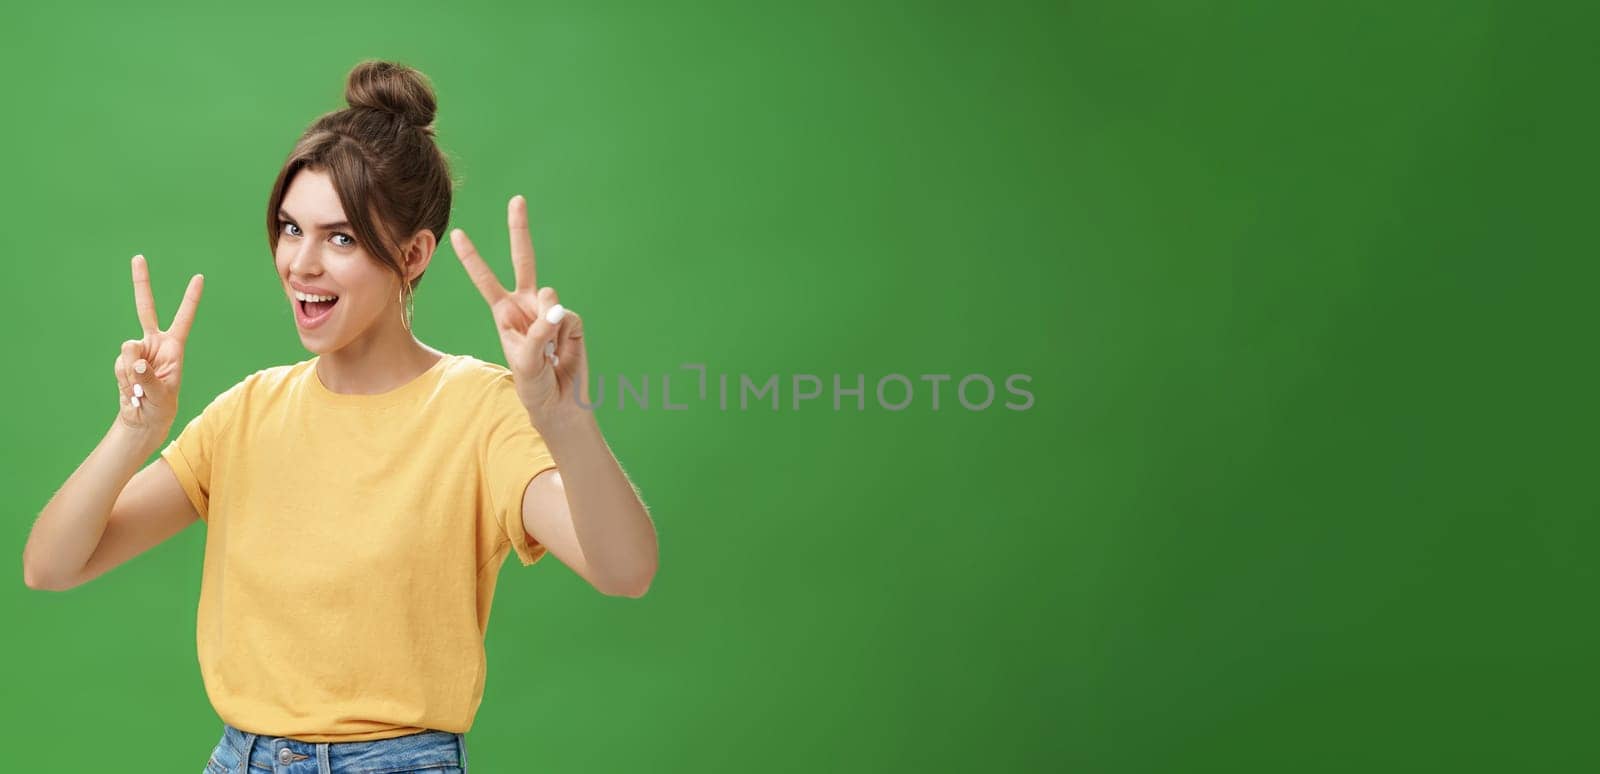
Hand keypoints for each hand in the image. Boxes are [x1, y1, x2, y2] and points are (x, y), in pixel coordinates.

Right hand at [115, 254, 203, 437]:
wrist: (142, 418)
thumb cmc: (160, 406)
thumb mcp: (161, 395)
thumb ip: (147, 377)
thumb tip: (134, 359)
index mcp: (173, 347)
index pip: (184, 318)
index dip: (190, 299)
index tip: (199, 277)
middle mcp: (154, 343)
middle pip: (145, 308)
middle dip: (141, 283)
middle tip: (138, 257)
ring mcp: (136, 350)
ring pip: (128, 350)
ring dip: (132, 373)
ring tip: (141, 389)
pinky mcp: (122, 360)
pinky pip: (119, 365)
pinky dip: (124, 379)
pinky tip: (131, 389)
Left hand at [450, 195, 589, 429]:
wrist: (560, 404)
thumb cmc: (533, 385)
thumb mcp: (525, 361)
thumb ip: (538, 331)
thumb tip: (557, 305)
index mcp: (505, 313)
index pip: (487, 280)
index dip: (473, 258)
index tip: (458, 234)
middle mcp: (527, 305)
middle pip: (523, 260)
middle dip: (519, 229)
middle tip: (517, 200)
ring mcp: (550, 311)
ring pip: (549, 298)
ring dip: (546, 326)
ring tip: (546, 353)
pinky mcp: (572, 321)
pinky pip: (568, 318)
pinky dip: (564, 336)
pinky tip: (562, 352)